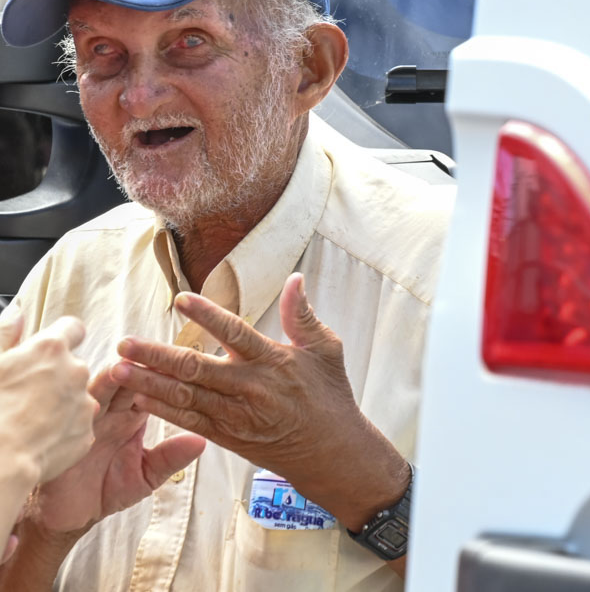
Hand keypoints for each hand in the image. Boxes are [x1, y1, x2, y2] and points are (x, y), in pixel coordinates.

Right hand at [0, 316, 94, 483]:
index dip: (62, 337)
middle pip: (72, 367)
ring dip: (60, 404)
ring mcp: (84, 403)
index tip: (50, 350)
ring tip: (29, 421)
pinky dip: (62, 431)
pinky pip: (77, 427)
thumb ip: (4, 333)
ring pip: (76, 398)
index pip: (72, 328)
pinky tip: (37, 440)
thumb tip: (17, 312)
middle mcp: (75, 371)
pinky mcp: (87, 433)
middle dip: (55, 377)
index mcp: (50, 350)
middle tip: (25, 395)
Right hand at [30, 368, 205, 534]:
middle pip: (124, 382)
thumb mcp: (145, 475)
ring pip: (94, 394)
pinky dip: (77, 411)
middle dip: (134, 368)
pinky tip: (88, 405)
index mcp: (131, 417)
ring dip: (105, 382)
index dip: (163, 376)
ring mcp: (82, 421)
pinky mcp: (60, 437)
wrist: (68, 515)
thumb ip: (169, 458)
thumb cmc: (107, 489)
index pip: (151, 388)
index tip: (180, 362)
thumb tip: (201, 442)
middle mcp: (108, 413)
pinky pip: (66, 420)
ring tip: (117, 371)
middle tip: (147, 355)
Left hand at [113, 273, 407, 526]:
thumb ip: (302, 315)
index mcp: (273, 361)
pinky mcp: (228, 436)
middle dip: (156, 356)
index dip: (207, 316)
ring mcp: (237, 415)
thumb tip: (295, 279)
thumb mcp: (326, 349)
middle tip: (124, 344)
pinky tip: (139, 399)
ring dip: (149, 384)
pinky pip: (190, 421)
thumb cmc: (329, 394)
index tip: (180, 300)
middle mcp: (250, 388)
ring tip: (118, 371)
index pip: (235, 333)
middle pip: (196, 368)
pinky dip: (163, 410)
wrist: (330, 451)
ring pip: (185, 397)